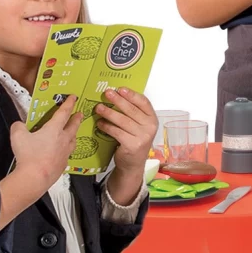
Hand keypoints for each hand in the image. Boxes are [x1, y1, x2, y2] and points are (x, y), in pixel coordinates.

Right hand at [8, 95, 81, 197]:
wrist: (35, 177)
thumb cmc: (28, 156)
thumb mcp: (17, 135)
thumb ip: (18, 126)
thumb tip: (19, 125)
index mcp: (54, 130)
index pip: (63, 113)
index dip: (68, 104)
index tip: (73, 97)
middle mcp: (63, 139)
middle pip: (73, 126)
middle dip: (76, 118)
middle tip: (79, 114)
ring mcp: (65, 152)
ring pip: (73, 140)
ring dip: (74, 134)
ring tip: (73, 132)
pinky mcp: (63, 163)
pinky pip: (68, 153)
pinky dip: (67, 149)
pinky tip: (63, 151)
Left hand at [97, 88, 156, 204]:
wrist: (133, 163)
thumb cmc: (134, 141)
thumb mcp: (138, 126)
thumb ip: (132, 113)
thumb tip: (116, 96)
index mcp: (153, 119)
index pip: (144, 103)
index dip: (132, 95)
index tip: (120, 89)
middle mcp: (150, 127)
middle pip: (132, 110)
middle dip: (118, 100)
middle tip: (106, 93)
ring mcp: (143, 137)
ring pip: (122, 120)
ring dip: (109, 113)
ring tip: (98, 108)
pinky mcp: (132, 145)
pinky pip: (116, 132)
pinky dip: (106, 126)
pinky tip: (100, 123)